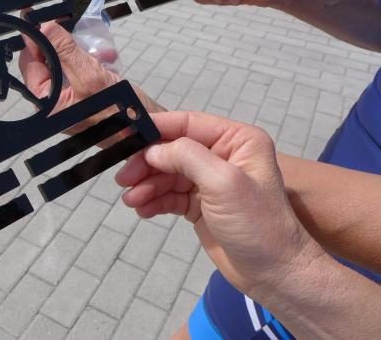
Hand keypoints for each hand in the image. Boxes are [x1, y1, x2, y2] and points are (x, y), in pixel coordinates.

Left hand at [19, 21, 160, 134]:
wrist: (145, 128)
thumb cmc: (118, 114)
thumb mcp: (90, 76)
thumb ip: (65, 51)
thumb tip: (45, 28)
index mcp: (46, 102)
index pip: (30, 63)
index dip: (35, 39)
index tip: (38, 18)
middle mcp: (53, 100)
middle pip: (45, 61)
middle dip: (60, 43)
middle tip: (69, 26)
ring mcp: (67, 96)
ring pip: (63, 62)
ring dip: (78, 50)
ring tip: (95, 49)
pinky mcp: (82, 92)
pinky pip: (79, 68)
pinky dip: (90, 59)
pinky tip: (105, 58)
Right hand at [115, 111, 324, 299]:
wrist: (274, 274)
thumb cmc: (257, 224)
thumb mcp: (224, 182)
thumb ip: (186, 156)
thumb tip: (152, 150)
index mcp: (237, 140)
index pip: (188, 123)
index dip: (156, 128)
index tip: (126, 136)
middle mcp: (222, 154)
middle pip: (172, 149)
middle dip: (147, 163)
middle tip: (124, 179)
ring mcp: (209, 181)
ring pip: (166, 174)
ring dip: (146, 185)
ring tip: (132, 201)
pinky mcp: (199, 204)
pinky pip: (169, 194)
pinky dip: (153, 200)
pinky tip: (143, 210)